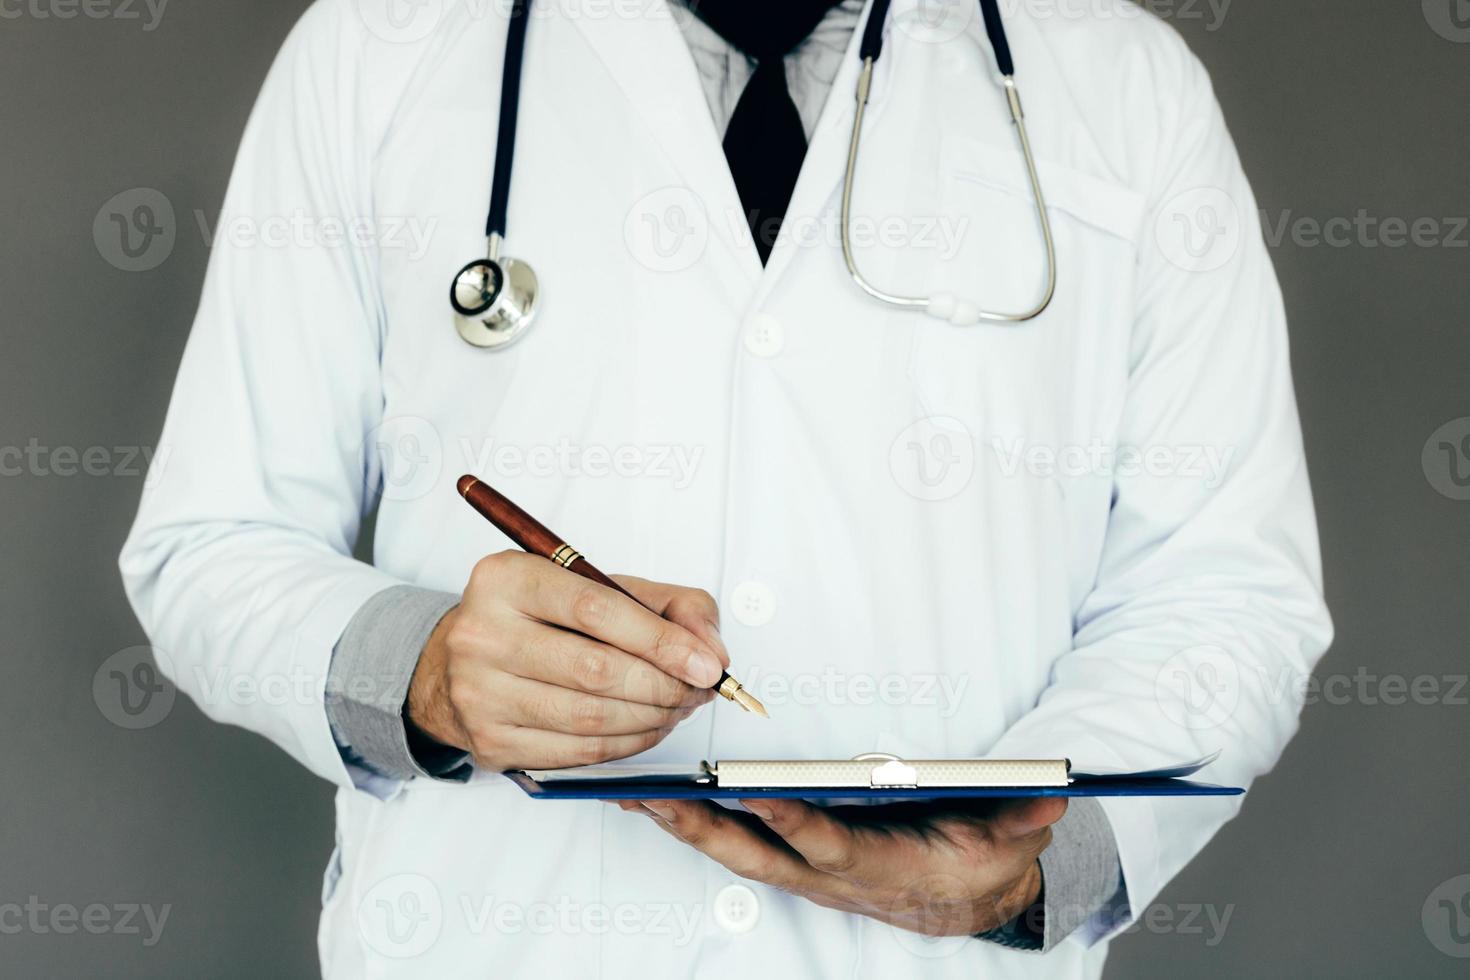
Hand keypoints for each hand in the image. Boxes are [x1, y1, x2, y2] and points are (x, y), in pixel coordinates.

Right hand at [407, 551, 728, 770]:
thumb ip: (667, 605)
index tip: (705, 663)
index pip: (596, 610)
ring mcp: (480, 694)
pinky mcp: (490, 742)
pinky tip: (646, 727)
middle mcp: (483, 634)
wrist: (457, 663)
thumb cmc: (538, 620)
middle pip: (596, 671)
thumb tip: (709, 649)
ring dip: (652, 718)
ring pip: (591, 718)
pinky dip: (627, 745)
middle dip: (665, 685)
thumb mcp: (599, 588)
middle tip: (698, 688)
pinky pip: (578, 752)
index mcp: (507, 579)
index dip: (662, 640)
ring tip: (678, 706)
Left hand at [612, 796, 1064, 936]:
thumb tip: (1048, 794)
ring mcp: (807, 871)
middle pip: (755, 855)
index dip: (793, 824)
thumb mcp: (1011, 839)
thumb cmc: (980, 860)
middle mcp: (831, 874)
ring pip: (735, 852)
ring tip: (638, 792)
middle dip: (703, 827)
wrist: (967, 900)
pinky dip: (698, 826)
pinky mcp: (795, 862)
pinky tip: (664, 802)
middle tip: (655, 795)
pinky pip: (738, 846)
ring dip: (686, 826)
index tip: (756, 797)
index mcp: (881, 867)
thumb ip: (1022, 817)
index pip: (829, 845)